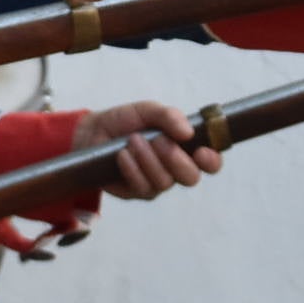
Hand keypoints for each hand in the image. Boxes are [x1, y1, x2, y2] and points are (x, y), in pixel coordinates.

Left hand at [69, 100, 218, 198]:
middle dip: (175, 159)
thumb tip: (188, 132)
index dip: (212, 161)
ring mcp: (156, 183)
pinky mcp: (135, 192)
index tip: (201, 151)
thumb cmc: (126, 121)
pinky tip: (122, 154)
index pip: (210, 163)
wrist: (92, 131)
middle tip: (158, 140)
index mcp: (185, 148)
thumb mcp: (147, 110)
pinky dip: (132, 168)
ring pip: (164, 182)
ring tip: (132, 141)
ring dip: (148, 159)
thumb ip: (169, 116)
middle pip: (191, 178)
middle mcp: (174, 169)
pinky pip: (141, 187)